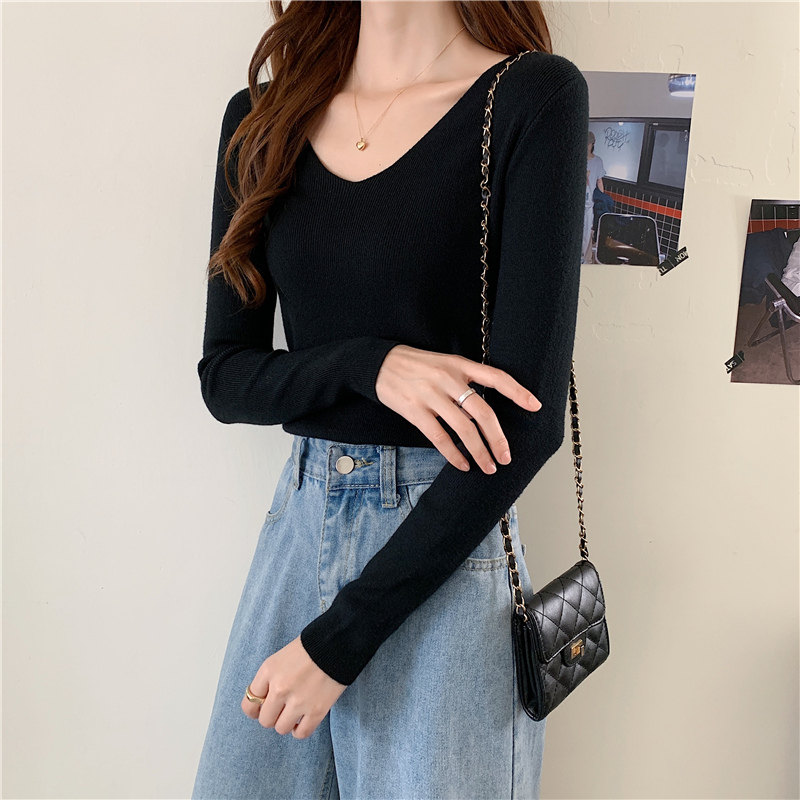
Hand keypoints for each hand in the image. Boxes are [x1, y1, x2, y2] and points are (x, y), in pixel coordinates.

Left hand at [241, 635, 347, 739]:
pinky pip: (301, 733)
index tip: (262, 709)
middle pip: (265, 720)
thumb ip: (269, 679)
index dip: (255, 710)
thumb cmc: (310, 647)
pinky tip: (303, 720)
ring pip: (281, 729)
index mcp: (268, 671)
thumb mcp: (281, 657)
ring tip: (295, 713)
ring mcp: (298, 701)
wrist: (338, 643)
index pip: (249, 703)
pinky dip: (300, 730)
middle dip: (272, 716)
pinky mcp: (316, 711)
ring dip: (287, 723)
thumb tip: (264, 702)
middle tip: (282, 709)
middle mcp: (279, 688)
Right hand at [374, 344, 541, 473]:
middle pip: (483, 412)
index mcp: (459, 365)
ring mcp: (431, 395)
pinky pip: (439, 437)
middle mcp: (448, 380)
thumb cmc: (416, 365)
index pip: (496, 377)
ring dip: (480, 452)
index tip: (535, 407)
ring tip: (489, 467)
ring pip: (464, 429)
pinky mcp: (414, 410)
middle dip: (498, 438)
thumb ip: (465, 379)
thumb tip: (488, 408)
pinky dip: (454, 454)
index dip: (517, 392)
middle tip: (507, 457)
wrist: (378, 363)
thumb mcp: (444, 362)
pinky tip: (463, 464)